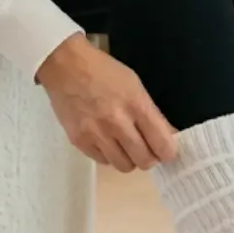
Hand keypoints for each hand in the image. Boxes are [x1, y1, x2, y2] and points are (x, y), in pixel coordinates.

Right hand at [35, 34, 177, 172]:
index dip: (167, 152)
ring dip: (128, 158)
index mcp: (136, 104)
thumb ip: (152, 113)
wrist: (65, 66)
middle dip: (149, 157)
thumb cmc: (104, 71)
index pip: (162, 144)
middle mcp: (117, 122)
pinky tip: (106, 141)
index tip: (165, 150)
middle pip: (144, 161)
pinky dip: (108, 155)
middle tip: (145, 149)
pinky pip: (103, 161)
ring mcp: (96, 134)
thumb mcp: (135, 85)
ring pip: (123, 166)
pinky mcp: (79, 141)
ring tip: (124, 145)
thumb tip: (168, 136)